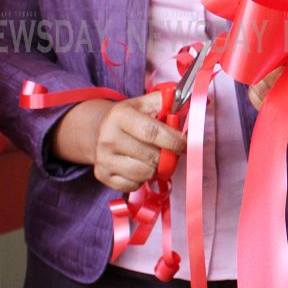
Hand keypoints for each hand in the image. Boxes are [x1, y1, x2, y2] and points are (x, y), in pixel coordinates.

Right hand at [53, 91, 185, 191]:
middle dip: (167, 156)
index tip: (183, 143)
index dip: (172, 140)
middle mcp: (108, 137)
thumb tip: (188, 104)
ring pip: (144, 173)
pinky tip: (139, 166)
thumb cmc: (130, 117)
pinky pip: (133, 185)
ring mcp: (103, 158)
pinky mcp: (102, 175)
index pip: (152, 132)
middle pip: (151, 156)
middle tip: (169, 151)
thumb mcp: (145, 103)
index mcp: (120, 115)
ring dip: (155, 168)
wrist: (99, 130)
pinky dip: (142, 179)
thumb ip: (167, 103)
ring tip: (153, 158)